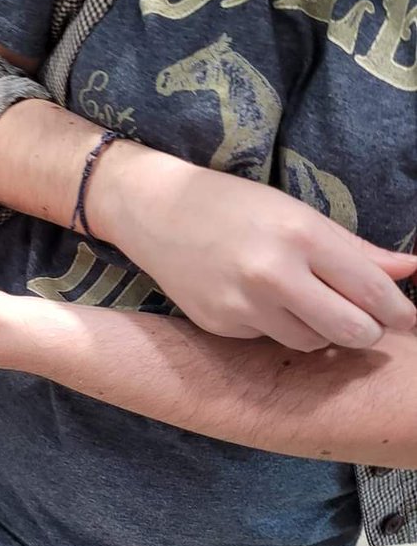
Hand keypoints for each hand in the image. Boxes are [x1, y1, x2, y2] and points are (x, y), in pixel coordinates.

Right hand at [87, 148, 415, 351]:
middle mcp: (273, 274)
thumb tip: (409, 269)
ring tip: (302, 300)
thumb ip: (355, 248)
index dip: (400, 312)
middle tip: (364, 320)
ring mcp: (243, 304)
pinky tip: (257, 298)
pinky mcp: (220, 324)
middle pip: (351, 331)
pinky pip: (269, 338)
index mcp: (300, 236)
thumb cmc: (232, 204)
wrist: (155, 210)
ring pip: (312, 341)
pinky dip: (275, 325)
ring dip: (320, 330)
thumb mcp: (296, 213)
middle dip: (366, 331)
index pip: (371, 290)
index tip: (411, 321)